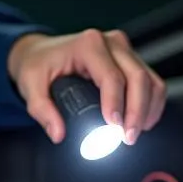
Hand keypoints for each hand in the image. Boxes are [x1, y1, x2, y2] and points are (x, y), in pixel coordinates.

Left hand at [8, 30, 165, 145]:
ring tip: (133, 133)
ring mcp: (124, 50)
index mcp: (87, 45)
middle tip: (127, 138)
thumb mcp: (30, 85)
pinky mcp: (131, 59)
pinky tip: (142, 121)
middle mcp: (111, 43)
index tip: (115, 129)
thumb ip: (42, 111)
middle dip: (137, 112)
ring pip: (151, 81)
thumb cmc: (38, 65)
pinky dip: (151, 104)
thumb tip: (58, 133)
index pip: (111, 77)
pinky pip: (152, 82)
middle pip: (138, 78)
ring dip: (148, 110)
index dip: (117, 105)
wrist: (41, 52)